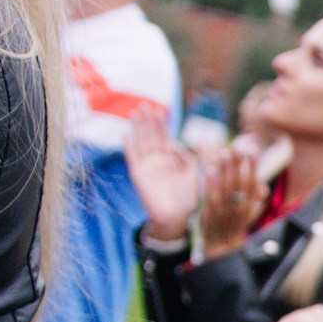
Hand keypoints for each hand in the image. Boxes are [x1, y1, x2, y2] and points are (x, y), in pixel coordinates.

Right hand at [123, 105, 197, 242]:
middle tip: (144, 104)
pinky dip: (129, 146)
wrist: (176, 217)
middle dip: (148, 120)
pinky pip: (133, 157)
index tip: (160, 111)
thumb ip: (195, 158)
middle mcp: (158, 159)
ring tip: (134, 112)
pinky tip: (125, 134)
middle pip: (151, 135)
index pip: (165, 136)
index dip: (162, 124)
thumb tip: (190, 142)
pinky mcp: (139, 174)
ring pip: (141, 142)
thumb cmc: (189, 198)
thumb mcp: (197, 174)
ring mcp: (147, 166)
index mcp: (172, 158)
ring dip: (137, 128)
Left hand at [197, 144, 262, 256]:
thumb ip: (256, 198)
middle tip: (236, 147)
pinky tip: (209, 170)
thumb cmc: (235, 226)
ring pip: (226, 187)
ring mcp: (225, 211)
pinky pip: (212, 197)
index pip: (253, 183)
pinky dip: (211, 183)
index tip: (251, 150)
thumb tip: (263, 185)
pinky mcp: (211, 214)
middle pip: (240, 183)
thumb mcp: (250, 213)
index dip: (252, 166)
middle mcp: (240, 207)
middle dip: (239, 164)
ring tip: (223, 153)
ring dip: (225, 169)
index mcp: (250, 205)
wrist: (222, 248)